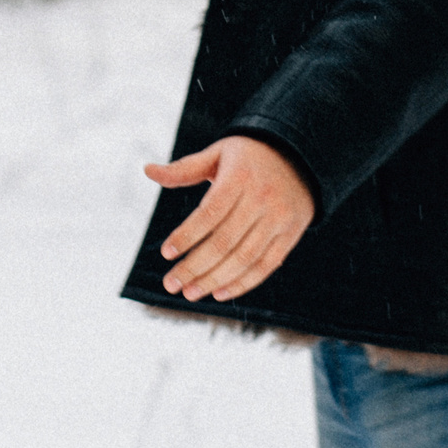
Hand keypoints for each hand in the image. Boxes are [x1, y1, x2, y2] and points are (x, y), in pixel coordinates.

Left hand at [144, 135, 314, 303]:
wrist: (299, 155)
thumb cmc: (248, 156)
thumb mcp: (218, 154)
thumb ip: (184, 168)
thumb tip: (147, 170)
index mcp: (239, 177)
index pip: (209, 213)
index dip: (187, 235)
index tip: (166, 253)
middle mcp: (261, 199)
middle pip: (224, 242)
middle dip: (194, 267)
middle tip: (171, 284)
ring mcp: (278, 219)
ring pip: (244, 258)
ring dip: (214, 280)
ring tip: (190, 293)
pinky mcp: (291, 234)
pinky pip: (266, 265)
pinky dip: (243, 284)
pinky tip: (219, 293)